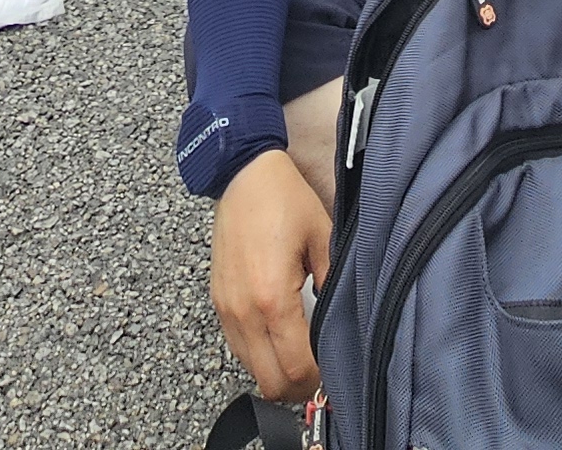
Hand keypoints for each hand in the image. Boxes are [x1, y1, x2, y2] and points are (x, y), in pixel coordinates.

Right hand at [208, 146, 331, 403]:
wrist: (242, 175)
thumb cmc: (284, 201)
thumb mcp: (323, 239)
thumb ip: (334, 286)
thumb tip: (343, 327)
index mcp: (273, 298)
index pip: (296, 368)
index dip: (319, 380)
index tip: (337, 372)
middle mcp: (244, 312)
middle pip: (271, 382)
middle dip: (299, 386)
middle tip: (322, 372)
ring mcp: (227, 310)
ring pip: (251, 370)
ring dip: (278, 372)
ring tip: (303, 356)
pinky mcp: (218, 303)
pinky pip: (238, 348)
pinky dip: (259, 356)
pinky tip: (280, 338)